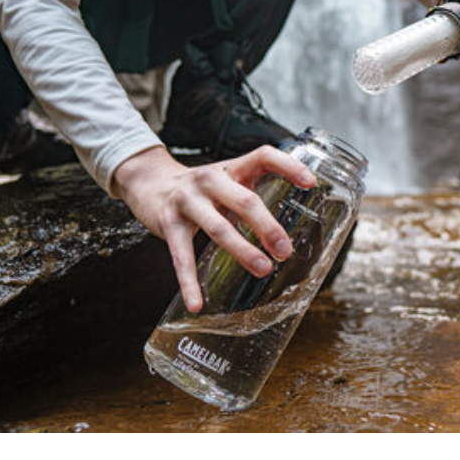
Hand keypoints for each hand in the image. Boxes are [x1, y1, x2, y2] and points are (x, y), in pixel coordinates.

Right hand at [112, 144, 315, 312]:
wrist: (149, 182)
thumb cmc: (201, 188)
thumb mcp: (229, 180)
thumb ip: (253, 194)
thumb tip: (292, 224)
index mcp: (232, 168)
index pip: (264, 156)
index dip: (288, 166)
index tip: (310, 183)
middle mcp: (211, 179)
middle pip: (244, 200)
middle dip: (267, 227)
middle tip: (285, 250)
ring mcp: (188, 200)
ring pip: (218, 227)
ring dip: (242, 251)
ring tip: (262, 269)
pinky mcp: (168, 223)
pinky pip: (180, 256)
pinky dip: (189, 282)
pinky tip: (197, 303)